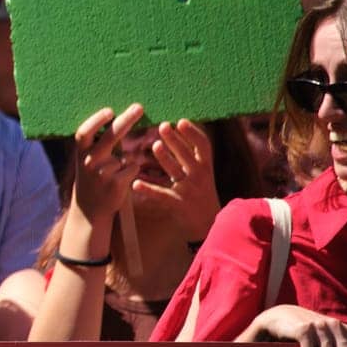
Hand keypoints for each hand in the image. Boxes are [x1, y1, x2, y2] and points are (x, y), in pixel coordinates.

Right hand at [72, 104, 143, 222]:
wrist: (89, 209)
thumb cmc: (91, 176)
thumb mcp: (86, 159)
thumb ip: (97, 142)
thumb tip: (115, 117)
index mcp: (81, 153)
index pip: (85, 132)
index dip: (96, 120)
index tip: (110, 110)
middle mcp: (89, 162)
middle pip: (110, 136)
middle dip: (126, 120)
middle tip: (139, 107)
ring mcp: (102, 174)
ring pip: (127, 156)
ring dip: (126, 161)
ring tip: (114, 174)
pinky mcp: (116, 185)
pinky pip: (133, 168)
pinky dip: (131, 170)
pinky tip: (120, 180)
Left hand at [131, 119, 219, 240]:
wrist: (210, 224)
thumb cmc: (202, 193)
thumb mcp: (203, 173)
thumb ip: (193, 155)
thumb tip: (181, 128)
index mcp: (206, 167)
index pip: (203, 147)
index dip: (193, 134)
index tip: (182, 121)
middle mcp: (199, 176)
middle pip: (187, 155)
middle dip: (176, 140)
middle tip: (163, 126)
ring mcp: (188, 190)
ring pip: (176, 171)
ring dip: (165, 158)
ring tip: (155, 145)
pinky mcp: (178, 203)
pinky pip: (161, 195)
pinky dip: (149, 189)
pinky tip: (135, 183)